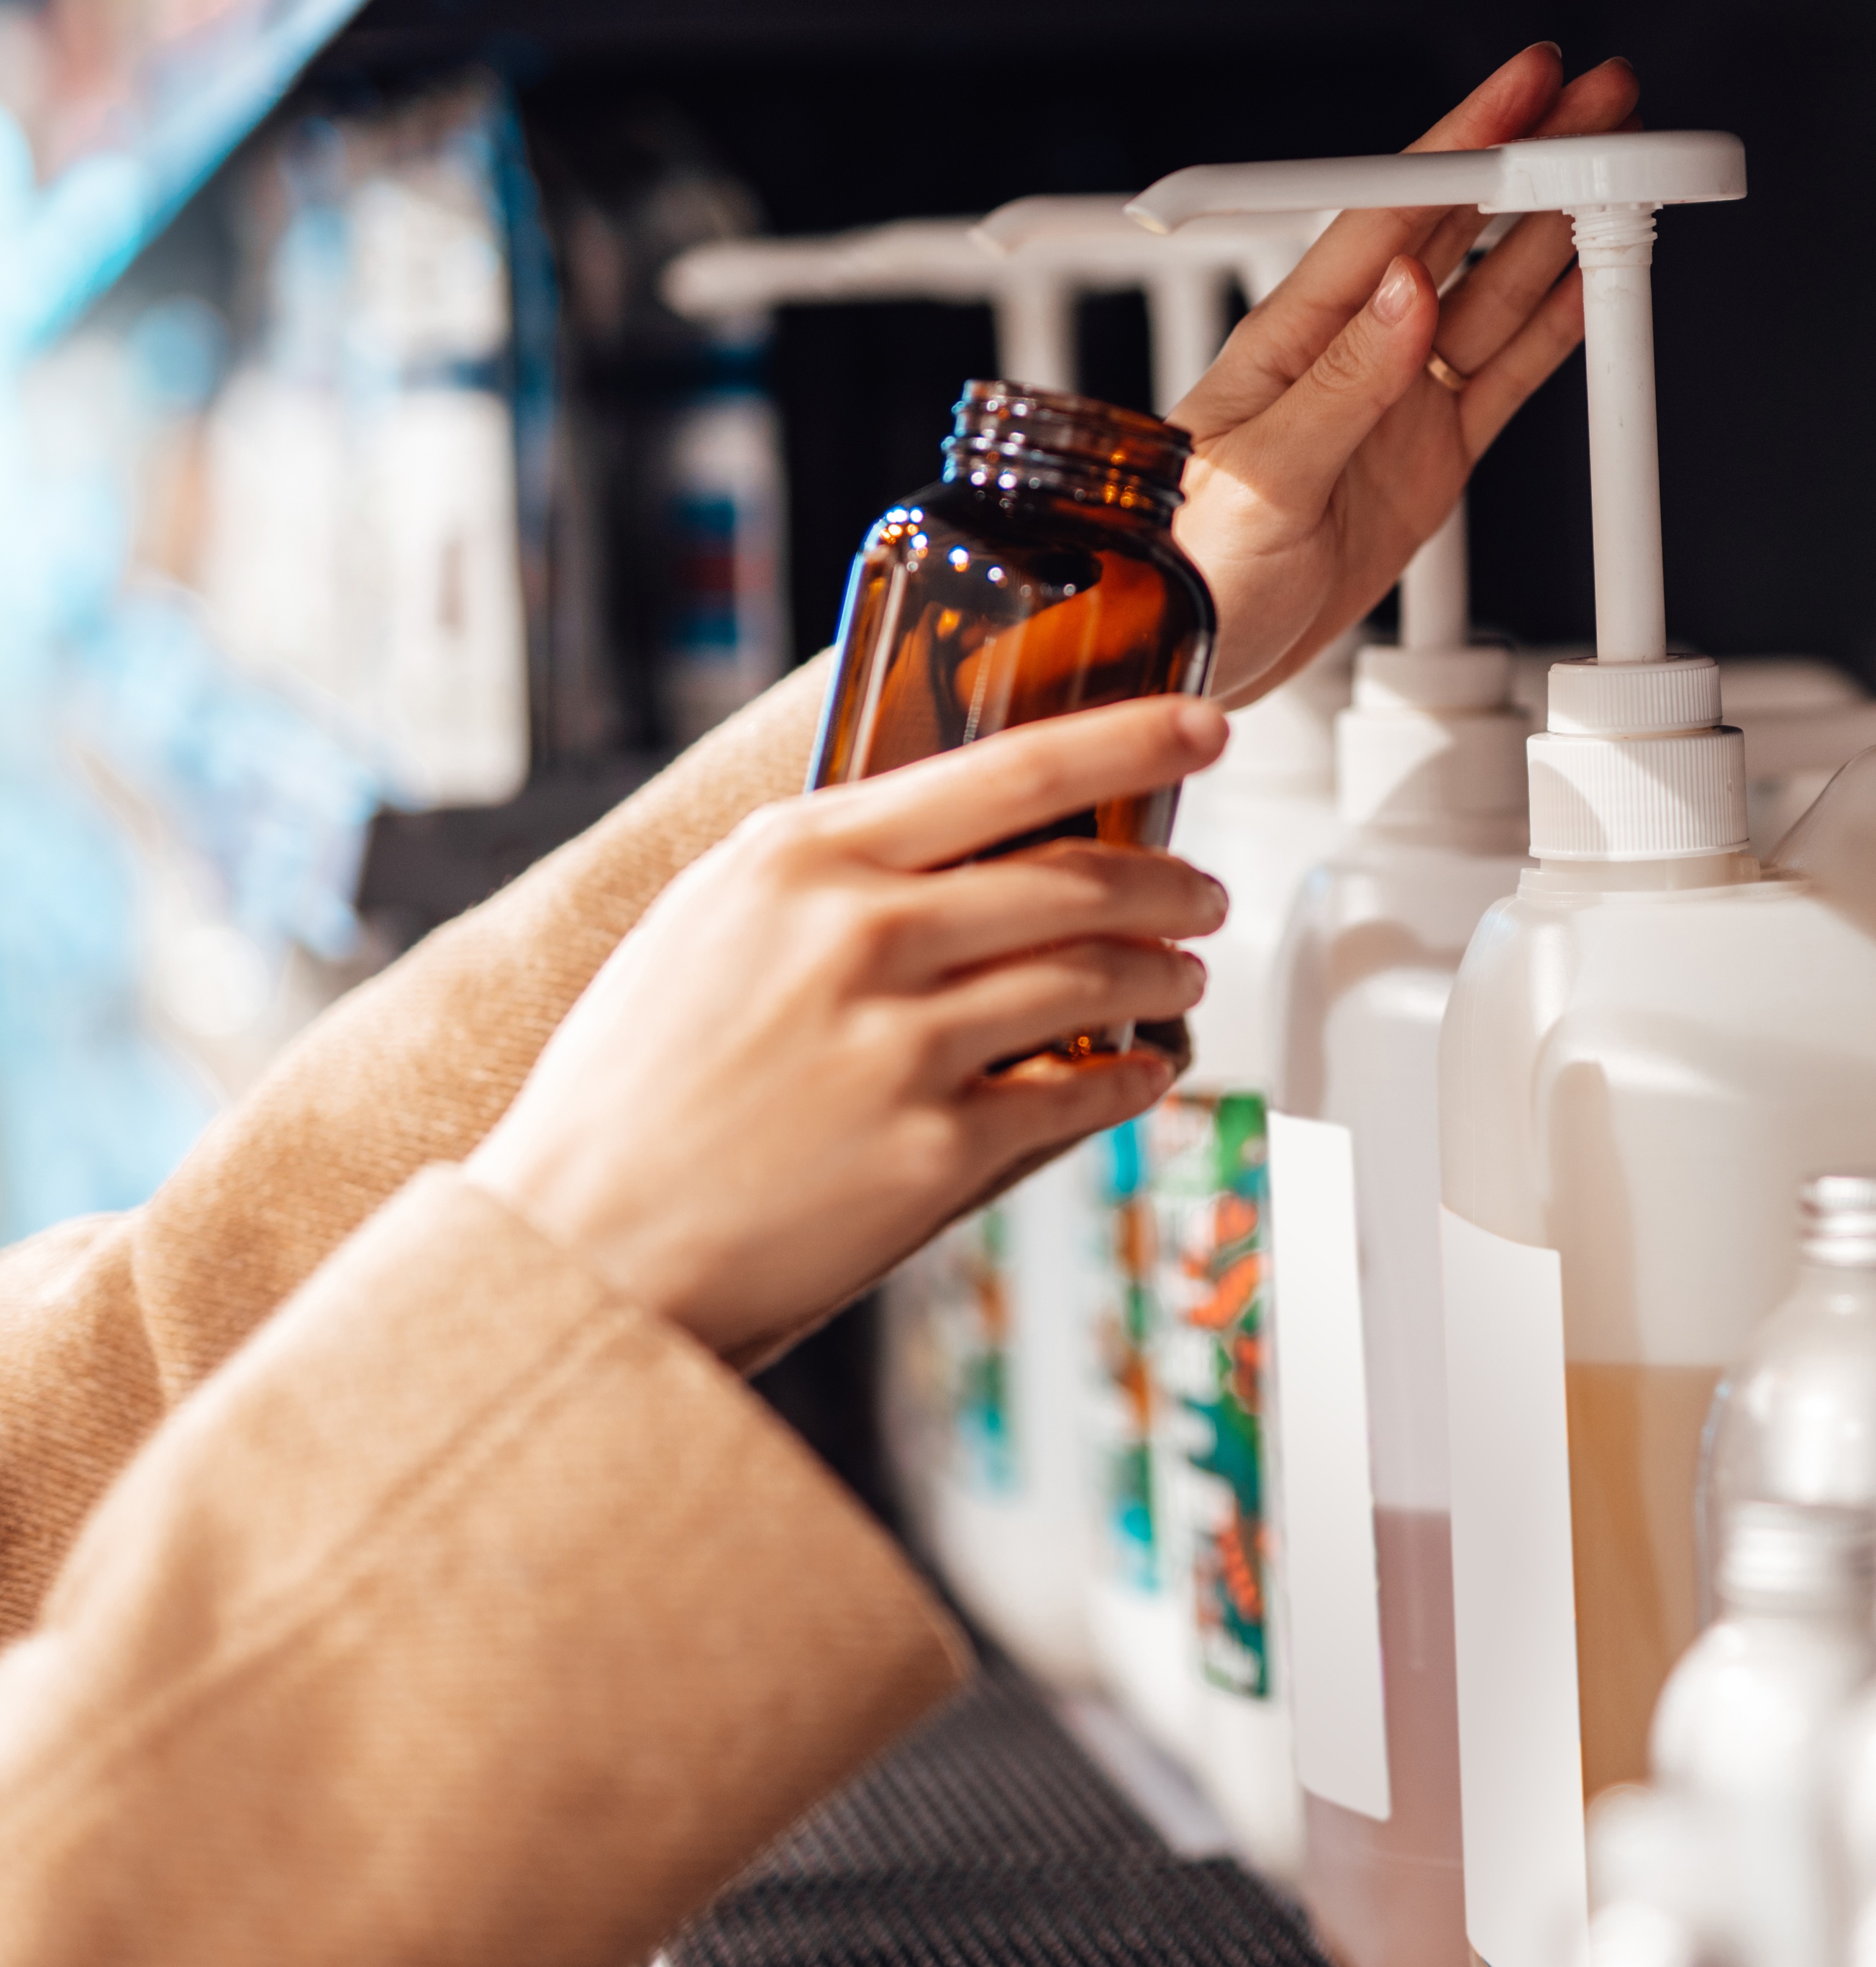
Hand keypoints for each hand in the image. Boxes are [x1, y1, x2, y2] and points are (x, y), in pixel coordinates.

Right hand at [466, 699, 1229, 1366]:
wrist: (581, 1241)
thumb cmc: (634, 1084)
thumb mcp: (708, 920)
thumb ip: (824, 868)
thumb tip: (945, 832)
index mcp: (802, 858)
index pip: (1009, 770)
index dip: (1128, 741)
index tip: (1200, 725)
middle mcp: (862, 935)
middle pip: (1077, 879)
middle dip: (1170, 882)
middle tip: (1203, 892)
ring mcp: (903, 1044)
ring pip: (1094, 980)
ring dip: (1162, 974)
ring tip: (1180, 974)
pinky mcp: (934, 1151)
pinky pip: (1077, 1094)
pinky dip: (1130, 1077)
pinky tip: (1142, 1071)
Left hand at [1171, 42, 1639, 701]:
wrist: (1192, 655)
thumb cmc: (1187, 567)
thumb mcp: (1260, 478)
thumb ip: (1339, 386)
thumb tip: (1404, 294)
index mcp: (1293, 338)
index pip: (1391, 217)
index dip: (1464, 146)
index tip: (1524, 92)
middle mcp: (1350, 356)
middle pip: (1455, 235)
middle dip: (1528, 165)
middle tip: (1599, 108)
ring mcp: (1395, 406)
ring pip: (1491, 298)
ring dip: (1553, 235)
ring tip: (1616, 179)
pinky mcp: (1427, 460)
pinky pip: (1503, 380)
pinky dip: (1551, 333)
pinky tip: (1588, 289)